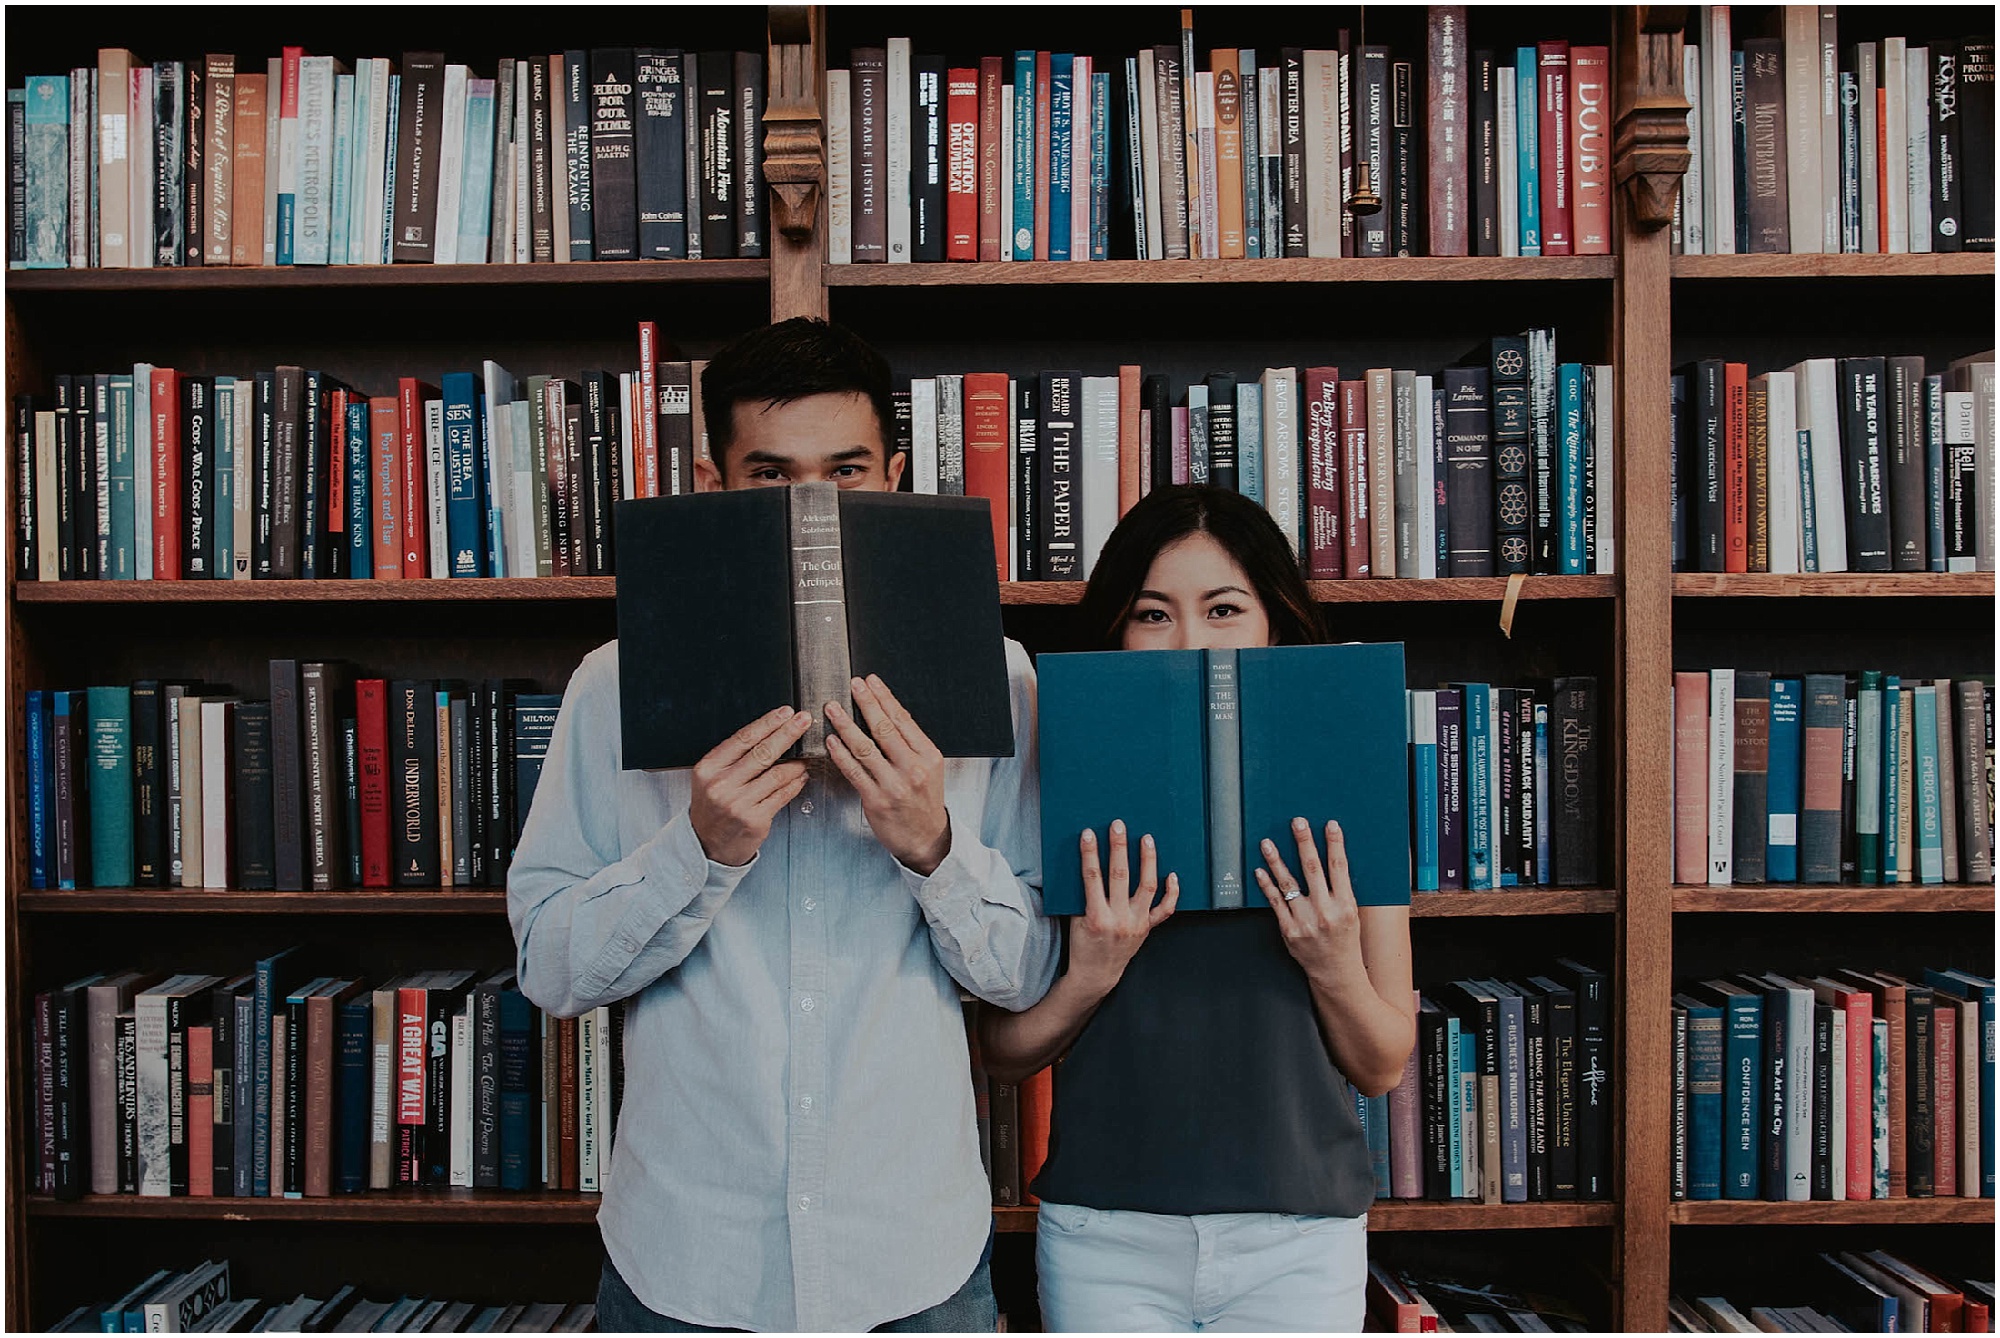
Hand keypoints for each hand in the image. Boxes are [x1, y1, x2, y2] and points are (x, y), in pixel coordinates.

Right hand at [688, 706, 812, 866]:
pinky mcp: (755, 820)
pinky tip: (801, 776)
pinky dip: (795, 783)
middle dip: (787, 733)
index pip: (743, 738)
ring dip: (796, 763)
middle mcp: (722, 785)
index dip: (768, 723)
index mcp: (708, 768)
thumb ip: (733, 758)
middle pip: (762, 752)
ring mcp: (738, 803)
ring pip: (777, 775)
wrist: (706, 844)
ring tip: (806, 756)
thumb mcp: (711, 778)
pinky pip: (782, 795)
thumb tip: (769, 733)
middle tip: (803, 721)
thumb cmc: (713, 807)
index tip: (785, 713)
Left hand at [824, 675, 951, 875]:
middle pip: (884, 728)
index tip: (871, 682)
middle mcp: (912, 768)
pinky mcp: (876, 800)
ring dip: (846, 725)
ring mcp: (894, 785)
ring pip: (865, 748)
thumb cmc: (924, 801)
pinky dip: (841, 754)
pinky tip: (832, 741)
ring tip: (832, 709)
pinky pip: (854, 772)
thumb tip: (890, 712)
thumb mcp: (929, 768)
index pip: (903, 719)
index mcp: (928, 755)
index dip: (884, 698)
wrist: (926, 838)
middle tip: (852, 685)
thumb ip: (910, 743)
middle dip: (866, 703)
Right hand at [1067, 820, 1177, 997]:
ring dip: (1147, 861)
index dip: (1089, 854)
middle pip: (1120, 876)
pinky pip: (1165, 909)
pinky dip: (1171, 892)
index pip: (1092, 878)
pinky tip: (1171, 874)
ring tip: (1147, 839)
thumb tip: (1087, 864)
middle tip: (1118, 826)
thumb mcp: (1074, 920)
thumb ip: (1082, 896)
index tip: (1089, 834)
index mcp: (1095, 918)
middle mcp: (1118, 920)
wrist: (1096, 974)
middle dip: (1118, 847)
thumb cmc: (1082, 945)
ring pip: (1146, 887)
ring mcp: (1136, 924)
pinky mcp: (1148, 928)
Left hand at [1255, 818, 1364, 986]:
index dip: (1335, 844)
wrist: (1336, 973)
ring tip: (1267, 842)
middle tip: (1297, 822)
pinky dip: (1267, 885)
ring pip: (1288, 883)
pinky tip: (1260, 870)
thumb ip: (1342, 890)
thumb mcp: (1352, 914)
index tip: (1330, 825)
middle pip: (1312, 869)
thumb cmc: (1345, 941)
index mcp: (1345, 905)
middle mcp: (1325, 911)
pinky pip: (1275, 902)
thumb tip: (1333, 860)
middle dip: (1304, 842)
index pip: (1340, 867)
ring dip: (1276, 860)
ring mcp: (1305, 920)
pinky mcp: (1289, 930)